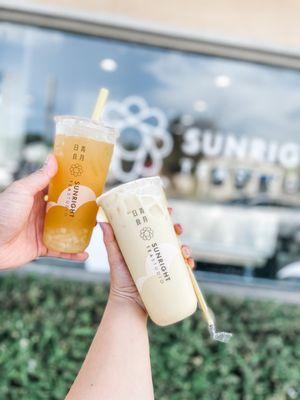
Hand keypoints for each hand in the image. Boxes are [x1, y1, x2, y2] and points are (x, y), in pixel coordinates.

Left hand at [0, 155, 87, 269]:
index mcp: (35, 197)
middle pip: (65, 209)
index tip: (88, 182)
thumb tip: (52, 158)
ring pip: (66, 229)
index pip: (57, 188)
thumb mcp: (22, 191)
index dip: (72, 185)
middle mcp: (40, 212)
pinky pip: (60, 250)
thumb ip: (39, 178)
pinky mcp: (41, 247)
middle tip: (96, 206)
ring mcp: (42, 230)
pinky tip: (84, 254)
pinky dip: (72, 253)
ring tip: (95, 228)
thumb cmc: (1, 214)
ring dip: (80, 230)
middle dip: (80, 208)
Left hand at [100, 208, 194, 313]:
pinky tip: (189, 265)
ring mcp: (163, 264)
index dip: (163, 218)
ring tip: (184, 251)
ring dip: (186, 247)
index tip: (168, 211)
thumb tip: (102, 221)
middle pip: (170, 236)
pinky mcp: (170, 277)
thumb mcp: (115, 257)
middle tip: (178, 228)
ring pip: (179, 251)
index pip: (155, 227)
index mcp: (144, 245)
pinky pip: (183, 269)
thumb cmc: (120, 280)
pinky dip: (189, 265)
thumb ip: (110, 241)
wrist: (128, 304)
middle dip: (177, 230)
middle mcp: (155, 252)